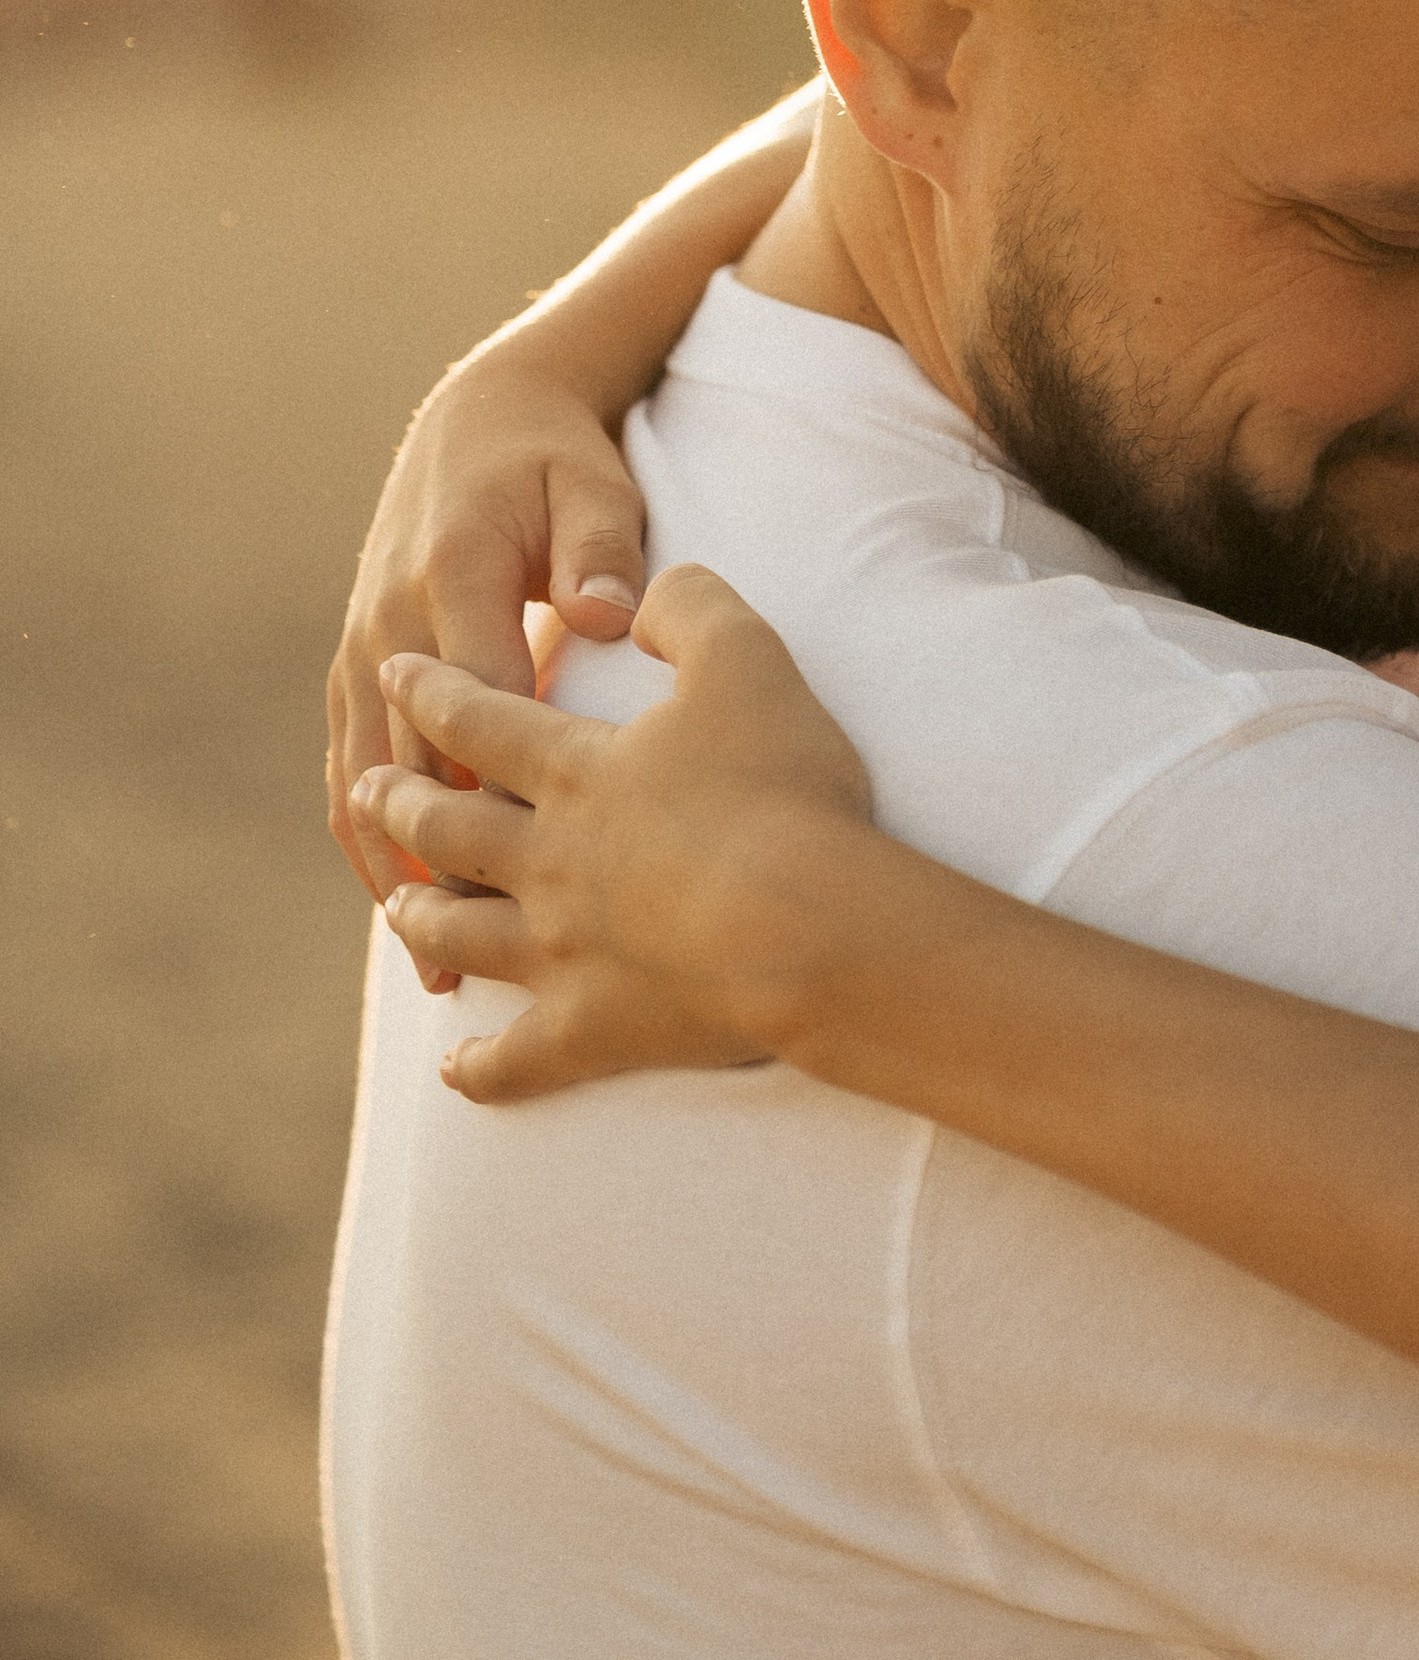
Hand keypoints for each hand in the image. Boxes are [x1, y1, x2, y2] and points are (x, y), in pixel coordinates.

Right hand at [327, 342, 653, 932]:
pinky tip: (398, 910)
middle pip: (412, 765)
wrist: (480, 414)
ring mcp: (363, 646)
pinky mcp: (356, 663)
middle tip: (493, 966)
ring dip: (394, 873)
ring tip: (437, 971)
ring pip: (364, 780)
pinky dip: (366, 839)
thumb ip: (602, 551)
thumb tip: (611, 614)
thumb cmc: (558, 459)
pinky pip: (347, 766)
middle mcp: (391, 621)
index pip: (479, 709)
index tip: (549, 884)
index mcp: (454, 579)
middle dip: (449, 866)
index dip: (507, 800)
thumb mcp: (593, 486)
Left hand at [355, 565, 880, 1102]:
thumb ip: (689, 608)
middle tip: (374, 786)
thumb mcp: (747, 661)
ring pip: (464, 930)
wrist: (804, 925)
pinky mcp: (591, 1028)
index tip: (397, 672)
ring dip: (424, 913)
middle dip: (404, 798)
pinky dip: (481, 1066)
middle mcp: (545, 859)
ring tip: (398, 905)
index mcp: (574, 770)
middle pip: (450, 824)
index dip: (435, 690)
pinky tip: (454, 1067)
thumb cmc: (780, 788)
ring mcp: (559, 950)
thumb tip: (636, 593)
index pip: (480, 718)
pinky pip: (516, 1057)